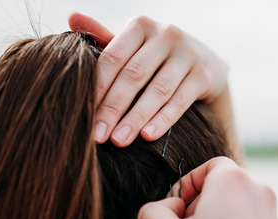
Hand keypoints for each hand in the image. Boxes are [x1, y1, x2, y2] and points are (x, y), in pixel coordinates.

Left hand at [68, 13, 228, 145]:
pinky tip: (148, 136)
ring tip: (120, 141)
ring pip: (158, 90)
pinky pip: (181, 100)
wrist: (205, 64)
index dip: (97, 88)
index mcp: (141, 25)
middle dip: (113, 108)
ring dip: (136, 118)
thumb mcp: (133, 47)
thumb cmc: (157, 57)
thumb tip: (72, 17)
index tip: (83, 116)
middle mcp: (166, 34)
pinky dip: (164, 119)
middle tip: (98, 136)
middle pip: (134, 75)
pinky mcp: (204, 75)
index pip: (113, 58)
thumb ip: (104, 38)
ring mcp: (188, 54)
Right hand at [137, 157, 277, 218]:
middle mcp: (257, 191)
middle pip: (216, 193)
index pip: (206, 167)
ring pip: (226, 217)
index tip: (172, 211)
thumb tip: (157, 210)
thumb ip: (154, 213)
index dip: (184, 187)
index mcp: (233, 179)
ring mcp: (269, 216)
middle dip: (191, 215)